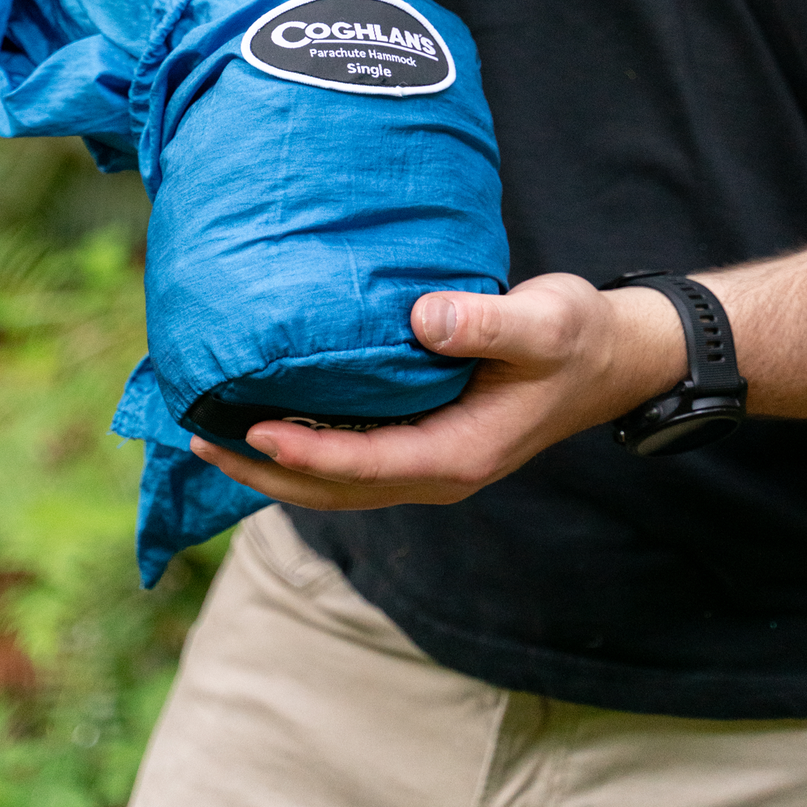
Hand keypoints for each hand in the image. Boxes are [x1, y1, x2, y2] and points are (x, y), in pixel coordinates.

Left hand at [189, 273, 686, 511]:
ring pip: (337, 482)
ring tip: (208, 436)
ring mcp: (429, 462)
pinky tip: (266, 420)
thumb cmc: (576, 335)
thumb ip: (485, 322)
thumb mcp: (542, 323)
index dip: (306, 453)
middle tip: (196, 438)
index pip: (366, 465)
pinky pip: (351, 458)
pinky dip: (303, 449)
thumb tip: (422, 317)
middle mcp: (437, 471)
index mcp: (459, 453)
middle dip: (264, 469)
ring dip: (273, 465)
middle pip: (335, 489)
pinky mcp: (424, 441)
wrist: (610, 356)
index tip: (251, 427)